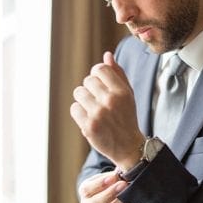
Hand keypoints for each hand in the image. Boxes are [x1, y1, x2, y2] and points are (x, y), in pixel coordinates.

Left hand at [70, 51, 145, 170]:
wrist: (128, 146)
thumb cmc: (126, 117)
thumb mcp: (127, 94)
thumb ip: (117, 74)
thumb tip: (107, 55)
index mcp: (122, 91)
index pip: (100, 69)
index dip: (97, 74)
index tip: (100, 83)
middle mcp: (111, 100)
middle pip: (87, 80)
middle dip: (90, 88)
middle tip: (98, 100)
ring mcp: (99, 113)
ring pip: (78, 93)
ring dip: (83, 100)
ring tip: (93, 109)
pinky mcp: (89, 126)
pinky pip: (74, 108)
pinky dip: (79, 113)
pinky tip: (89, 118)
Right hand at [78, 171, 129, 202]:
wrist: (103, 193)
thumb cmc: (103, 182)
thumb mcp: (102, 177)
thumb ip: (109, 175)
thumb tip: (119, 172)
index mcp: (84, 191)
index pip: (87, 189)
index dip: (99, 183)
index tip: (112, 176)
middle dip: (110, 193)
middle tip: (122, 184)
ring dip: (118, 202)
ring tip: (128, 192)